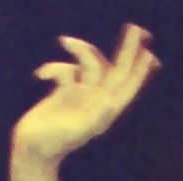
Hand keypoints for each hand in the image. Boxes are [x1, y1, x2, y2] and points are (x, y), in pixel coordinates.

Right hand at [11, 23, 160, 173]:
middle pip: (115, 69)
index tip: (150, 54)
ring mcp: (80, 95)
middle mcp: (95, 101)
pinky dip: (52, 68)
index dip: (139, 71)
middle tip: (136, 28)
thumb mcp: (75, 132)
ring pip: (89, 64)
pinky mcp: (64, 92)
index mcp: (104, 111)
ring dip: (79, 50)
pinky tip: (40, 76)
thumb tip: (109, 102)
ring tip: (64, 41)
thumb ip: (94, 117)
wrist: (32, 149)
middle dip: (126, 49)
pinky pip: (65, 70)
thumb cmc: (53, 144)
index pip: (126, 87)